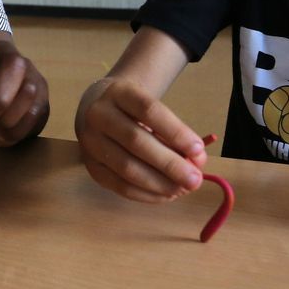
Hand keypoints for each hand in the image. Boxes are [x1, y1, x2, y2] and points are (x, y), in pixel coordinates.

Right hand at [75, 77, 207, 201]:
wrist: (98, 108)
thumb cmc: (133, 110)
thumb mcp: (151, 108)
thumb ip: (173, 132)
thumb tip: (195, 163)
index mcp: (119, 93)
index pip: (149, 110)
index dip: (175, 132)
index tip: (199, 149)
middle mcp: (99, 115)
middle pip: (136, 141)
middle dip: (170, 164)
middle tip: (195, 180)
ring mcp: (90, 142)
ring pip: (126, 167)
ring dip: (159, 183)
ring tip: (182, 189)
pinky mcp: (90, 166)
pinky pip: (119, 186)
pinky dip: (146, 194)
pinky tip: (166, 195)